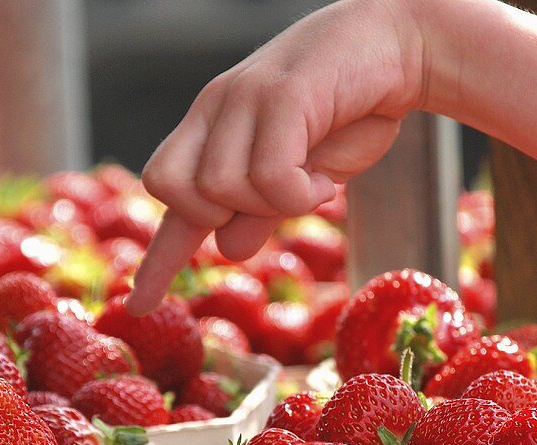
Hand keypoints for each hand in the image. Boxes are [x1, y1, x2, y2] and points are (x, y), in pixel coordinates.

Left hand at [127, 0, 429, 312]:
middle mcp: (215, 112)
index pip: (168, 196)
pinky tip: (326, 176)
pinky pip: (269, 181)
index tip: (139, 305)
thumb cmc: (349, 112)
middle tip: (275, 202)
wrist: (397, 47)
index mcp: (213, 130)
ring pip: (222, 193)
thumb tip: (230, 248)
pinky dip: (303, 196)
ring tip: (313, 180)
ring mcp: (242, 100)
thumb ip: (261, 211)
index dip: (156, 258)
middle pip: (177, 195)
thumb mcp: (299, 177)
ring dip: (276, 205)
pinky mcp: (278, 97)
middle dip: (222, 218)